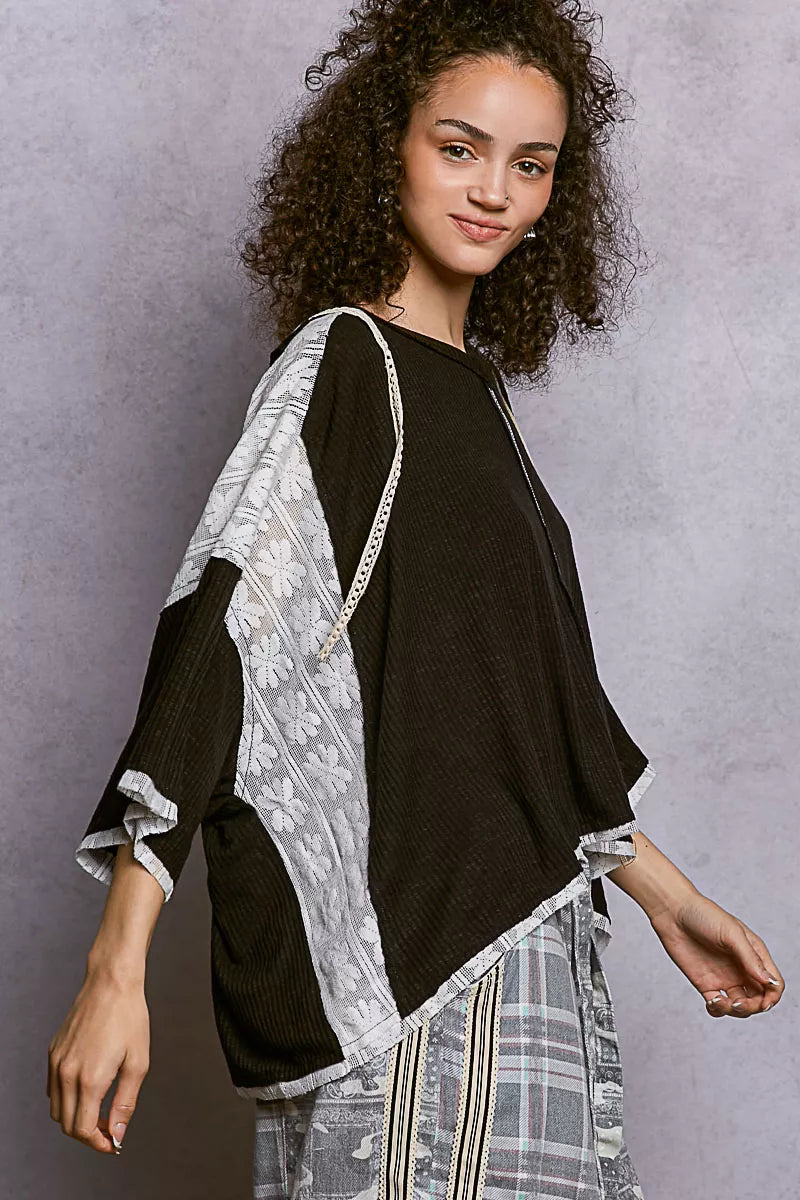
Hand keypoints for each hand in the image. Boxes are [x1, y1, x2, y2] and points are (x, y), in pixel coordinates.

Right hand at [47, 963, 149, 1152]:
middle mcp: (66, 1073)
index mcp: (89, 1079)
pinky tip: (89, 1090)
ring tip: (101, 1110)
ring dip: (75, 1118)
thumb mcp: (138, 1063)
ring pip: (56, 1109)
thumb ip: (126, 1103)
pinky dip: (67, 1099)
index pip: (83, 1130)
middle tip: (111, 1128)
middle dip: (88, 1134)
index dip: (98, 1143)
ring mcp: (56, 1062)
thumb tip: (117, 1134)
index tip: (113, 1143)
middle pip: (67, 1124)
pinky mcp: (53, 1052)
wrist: (111, 983)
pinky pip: (53, 1088)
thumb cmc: (129, 1018)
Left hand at [648, 890, 784, 1017]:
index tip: (763, 1002)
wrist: (672, 912)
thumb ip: (750, 958)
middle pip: (759, 999)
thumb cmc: (704, 915)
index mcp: (753, 955)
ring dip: (736, 1011)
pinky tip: (712, 1002)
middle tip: (739, 1003)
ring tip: (721, 1001)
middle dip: (754, 1007)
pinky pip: (718, 1006)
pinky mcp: (705, 984)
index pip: (773, 983)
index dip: (773, 996)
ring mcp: (724, 978)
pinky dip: (718, 1010)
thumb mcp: (731, 933)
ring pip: (740, 1006)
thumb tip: (769, 981)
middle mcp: (742, 969)